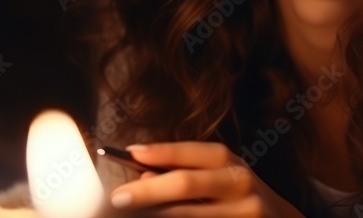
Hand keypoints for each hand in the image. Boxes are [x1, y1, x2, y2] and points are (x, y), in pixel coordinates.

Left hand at [107, 141, 306, 216]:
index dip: (159, 152)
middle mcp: (240, 185)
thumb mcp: (219, 175)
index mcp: (231, 163)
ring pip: (188, 214)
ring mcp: (244, 213)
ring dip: (156, 214)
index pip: (191, 153)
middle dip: (147, 190)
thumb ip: (186, 171)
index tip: (130, 152)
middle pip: (186, 184)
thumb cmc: (239, 195)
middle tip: (118, 197)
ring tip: (134, 213)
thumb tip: (143, 176)